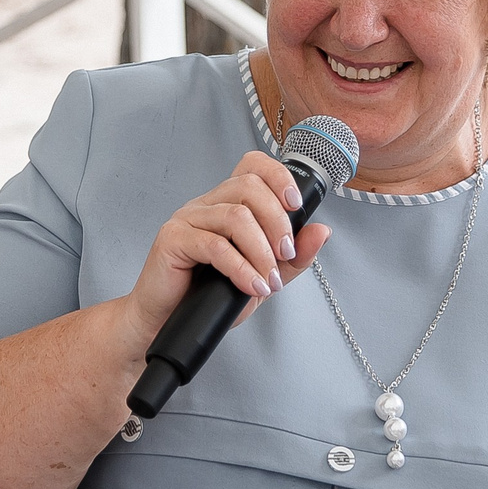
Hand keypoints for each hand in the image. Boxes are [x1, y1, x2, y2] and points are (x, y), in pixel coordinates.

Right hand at [114, 152, 330, 359]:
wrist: (165, 322)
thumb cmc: (207, 297)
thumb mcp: (262, 275)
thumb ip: (293, 257)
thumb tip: (322, 231)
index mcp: (227, 204)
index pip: (252, 166)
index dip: (278, 176)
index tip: (296, 205)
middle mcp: (207, 204)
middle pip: (249, 187)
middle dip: (278, 222)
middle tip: (284, 256)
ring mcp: (187, 218)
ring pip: (235, 216)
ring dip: (261, 251)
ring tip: (268, 279)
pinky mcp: (173, 238)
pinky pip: (215, 245)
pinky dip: (241, 268)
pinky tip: (251, 285)